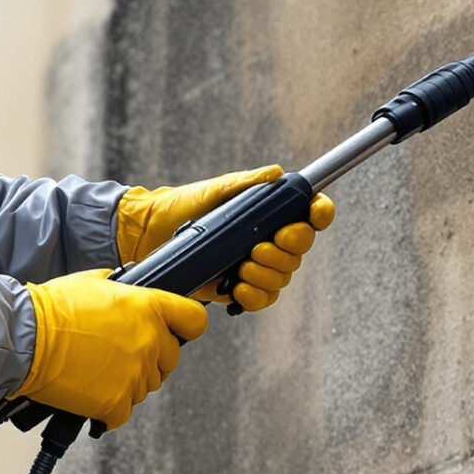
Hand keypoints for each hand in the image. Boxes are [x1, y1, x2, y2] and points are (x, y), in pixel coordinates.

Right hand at [17, 269, 206, 429]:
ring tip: (97, 372)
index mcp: (148, 307)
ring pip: (147, 387)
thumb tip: (129, 287)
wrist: (24, 339)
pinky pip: (124, 413)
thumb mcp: (93, 281)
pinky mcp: (116, 402)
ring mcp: (135, 374)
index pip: (194, 320)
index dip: (186, 326)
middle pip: (170, 360)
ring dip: (128, 383)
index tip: (177, 331)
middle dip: (151, 359)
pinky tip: (91, 396)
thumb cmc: (51, 308)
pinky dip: (109, 410)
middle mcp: (149, 341)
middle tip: (121, 356)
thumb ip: (122, 287)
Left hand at [115, 166, 337, 311]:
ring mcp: (256, 266)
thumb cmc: (184, 206)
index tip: (313, 214)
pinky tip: (237, 288)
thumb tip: (276, 174)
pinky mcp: (241, 289)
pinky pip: (264, 299)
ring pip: (283, 277)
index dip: (320, 213)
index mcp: (269, 213)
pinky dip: (255, 296)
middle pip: (300, 251)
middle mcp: (269, 239)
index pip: (310, 213)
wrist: (152, 233)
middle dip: (283, 251)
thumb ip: (247, 183)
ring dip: (266, 274)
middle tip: (259, 246)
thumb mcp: (216, 190)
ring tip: (241, 267)